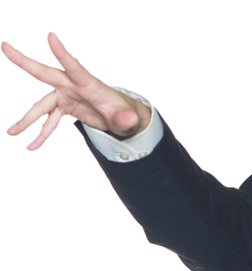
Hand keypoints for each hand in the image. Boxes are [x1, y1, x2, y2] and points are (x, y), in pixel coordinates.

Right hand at [2, 33, 150, 149]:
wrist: (120, 118)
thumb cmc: (124, 113)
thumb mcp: (127, 118)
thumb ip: (126, 118)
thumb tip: (132, 119)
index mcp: (88, 83)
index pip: (74, 67)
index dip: (63, 53)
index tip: (51, 36)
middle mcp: (73, 86)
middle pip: (45, 73)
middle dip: (25, 62)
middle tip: (5, 47)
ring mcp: (66, 96)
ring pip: (41, 106)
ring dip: (27, 120)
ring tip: (12, 133)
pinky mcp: (64, 107)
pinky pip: (48, 121)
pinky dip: (41, 133)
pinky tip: (32, 145)